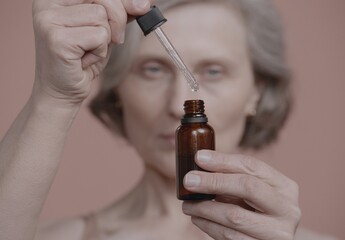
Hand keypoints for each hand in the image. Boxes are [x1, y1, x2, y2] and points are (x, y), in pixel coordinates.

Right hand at [32, 0, 152, 103]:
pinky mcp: (57, 38)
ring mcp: (49, 20)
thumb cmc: (81, 61)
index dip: (122, 0)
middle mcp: (47, 4)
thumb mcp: (102, 32)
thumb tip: (143, 4)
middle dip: (118, 20)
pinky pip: (99, 36)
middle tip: (114, 40)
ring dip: (104, 41)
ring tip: (87, 52)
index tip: (142, 7)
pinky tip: (83, 60)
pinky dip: (99, 52)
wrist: (62, 92)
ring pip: (101, 17)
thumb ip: (118, 14)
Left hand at [182, 150, 300, 239]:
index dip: (223, 160)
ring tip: (187, 204)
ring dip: (205, 208)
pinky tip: (197, 218)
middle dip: (214, 181)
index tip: (198, 158)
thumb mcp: (249, 191)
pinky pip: (230, 237)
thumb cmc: (255, 211)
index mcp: (285, 187)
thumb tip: (200, 162)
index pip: (253, 166)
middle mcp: (288, 209)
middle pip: (248, 187)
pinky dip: (209, 226)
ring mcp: (279, 233)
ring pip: (235, 216)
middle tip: (188, 180)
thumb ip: (231, 177)